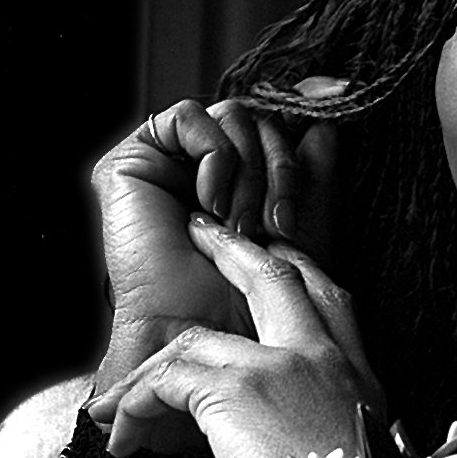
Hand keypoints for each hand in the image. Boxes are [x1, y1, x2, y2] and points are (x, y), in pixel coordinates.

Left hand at [83, 215, 384, 457]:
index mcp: (355, 380)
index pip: (330, 304)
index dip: (299, 274)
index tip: (275, 258)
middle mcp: (325, 360)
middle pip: (276, 280)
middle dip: (235, 250)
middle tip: (203, 229)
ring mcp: (283, 365)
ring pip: (197, 345)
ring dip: (149, 375)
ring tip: (112, 399)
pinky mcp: (240, 388)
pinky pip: (169, 382)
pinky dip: (137, 408)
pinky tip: (123, 437)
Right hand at [90, 77, 346, 420]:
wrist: (200, 342)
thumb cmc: (247, 305)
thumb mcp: (296, 237)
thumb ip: (309, 182)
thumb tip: (325, 128)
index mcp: (236, 183)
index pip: (279, 135)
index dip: (298, 164)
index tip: (292, 216)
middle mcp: (200, 169)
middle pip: (261, 121)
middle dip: (278, 174)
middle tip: (271, 228)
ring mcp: (165, 164)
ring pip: (232, 115)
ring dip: (249, 172)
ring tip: (237, 226)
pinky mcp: (130, 162)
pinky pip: (188, 116)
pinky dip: (214, 156)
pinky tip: (209, 204)